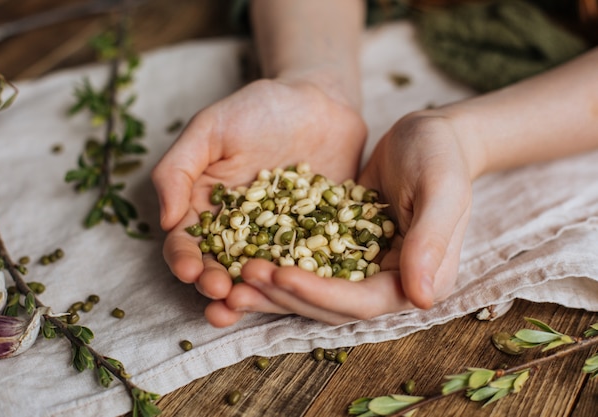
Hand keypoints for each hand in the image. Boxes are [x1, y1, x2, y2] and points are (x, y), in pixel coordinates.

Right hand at [151, 77, 365, 310]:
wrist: (319, 100)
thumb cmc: (258, 109)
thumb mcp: (210, 128)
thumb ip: (179, 169)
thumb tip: (166, 220)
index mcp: (206, 207)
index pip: (187, 242)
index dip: (184, 259)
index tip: (189, 270)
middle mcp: (239, 230)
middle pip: (220, 267)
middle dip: (215, 285)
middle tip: (222, 294)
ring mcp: (277, 238)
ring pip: (259, 275)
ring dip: (252, 294)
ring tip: (248, 304)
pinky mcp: (315, 240)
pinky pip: (306, 265)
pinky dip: (298, 281)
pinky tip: (296, 291)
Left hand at [209, 111, 473, 325]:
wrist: (429, 135)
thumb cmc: (440, 156)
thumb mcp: (441, 190)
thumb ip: (430, 241)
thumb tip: (421, 299)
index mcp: (419, 280)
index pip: (363, 303)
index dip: (319, 293)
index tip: (280, 274)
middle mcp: (390, 284)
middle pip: (331, 305)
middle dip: (285, 294)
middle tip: (241, 279)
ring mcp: (364, 269)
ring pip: (312, 290)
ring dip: (274, 288)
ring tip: (231, 278)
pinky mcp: (342, 250)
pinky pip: (307, 263)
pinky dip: (278, 263)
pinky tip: (243, 256)